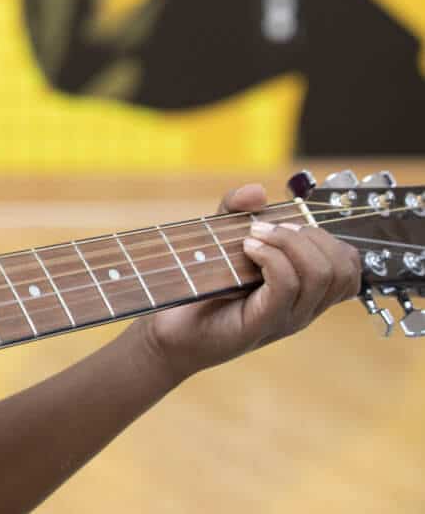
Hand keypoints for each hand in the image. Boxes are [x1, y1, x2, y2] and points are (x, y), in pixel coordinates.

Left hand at [137, 183, 361, 381]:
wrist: (171, 329)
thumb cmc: (199, 285)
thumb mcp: (220, 237)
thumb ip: (237, 210)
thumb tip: (257, 191)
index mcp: (305, 289)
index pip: (349, 266)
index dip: (328, 238)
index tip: (288, 225)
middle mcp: (304, 306)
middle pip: (342, 268)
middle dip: (310, 235)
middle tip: (267, 229)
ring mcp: (287, 317)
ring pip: (321, 275)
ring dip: (289, 242)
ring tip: (253, 237)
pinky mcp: (262, 323)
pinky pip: (287, 285)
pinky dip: (271, 257)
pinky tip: (247, 249)